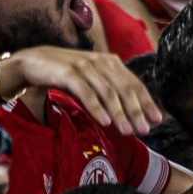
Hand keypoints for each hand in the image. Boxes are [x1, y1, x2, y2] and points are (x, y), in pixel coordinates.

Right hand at [3, 46, 160, 136]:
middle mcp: (102, 62)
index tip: (157, 120)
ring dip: (119, 113)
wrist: (35, 61)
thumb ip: (109, 91)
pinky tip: (104, 122)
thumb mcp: (92, 80)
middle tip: (145, 131)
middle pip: (125, 89)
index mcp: (111, 62)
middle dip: (137, 111)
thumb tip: (130, 115)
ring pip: (108, 92)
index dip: (147, 102)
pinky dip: (97, 108)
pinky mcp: (69, 73)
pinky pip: (87, 92)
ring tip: (128, 132)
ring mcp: (86, 66)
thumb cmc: (67, 74)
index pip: (135, 84)